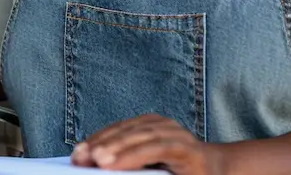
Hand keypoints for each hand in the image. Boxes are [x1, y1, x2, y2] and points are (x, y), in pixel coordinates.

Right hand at [69, 115, 223, 173]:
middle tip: (86, 159)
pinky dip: (104, 135)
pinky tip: (89, 145)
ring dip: (101, 140)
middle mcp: (175, 131)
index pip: (157, 148)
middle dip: (109, 147)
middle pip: (138, 135)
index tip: (106, 165)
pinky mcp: (150, 121)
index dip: (130, 155)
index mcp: (188, 150)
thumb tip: (125, 173)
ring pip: (127, 128)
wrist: (211, 166)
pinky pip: (124, 126)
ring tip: (80, 154)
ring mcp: (162, 123)